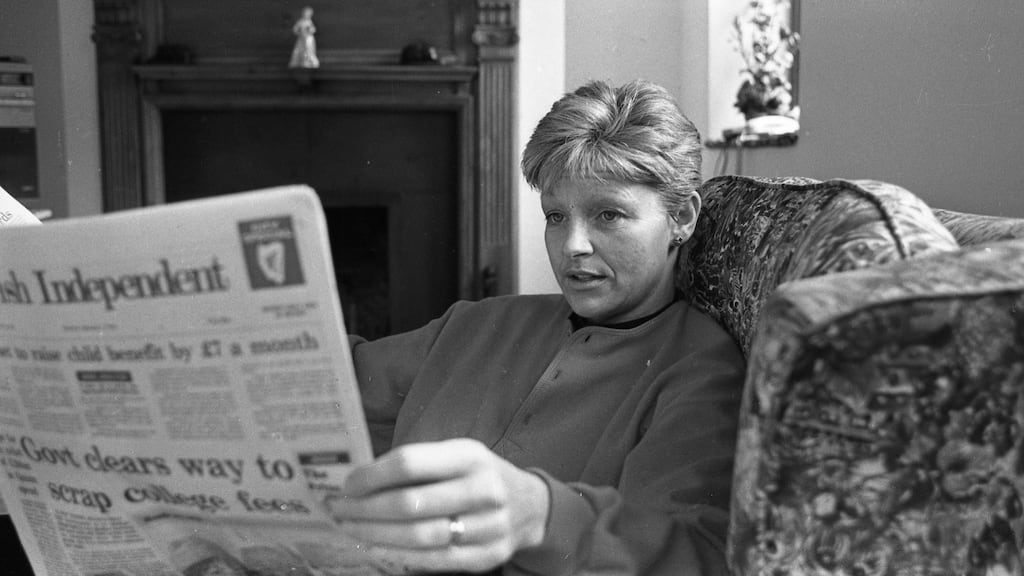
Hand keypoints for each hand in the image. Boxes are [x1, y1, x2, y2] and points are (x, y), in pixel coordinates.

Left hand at [325, 438, 549, 573]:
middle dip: (365, 510)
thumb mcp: (456, 454)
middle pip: (410, 503)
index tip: (347, 485)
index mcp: (470, 455)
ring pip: (420, 536)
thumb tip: (359, 479)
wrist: (529, 505)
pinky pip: (435, 560)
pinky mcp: (488, 555)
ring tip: (352, 531)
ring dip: (376, 536)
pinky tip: (376, 549)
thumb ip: (417, 463)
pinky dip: (399, 556)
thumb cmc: (477, 475)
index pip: (409, 463)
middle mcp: (483, 489)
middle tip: (340, 512)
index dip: (372, 476)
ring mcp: (489, 526)